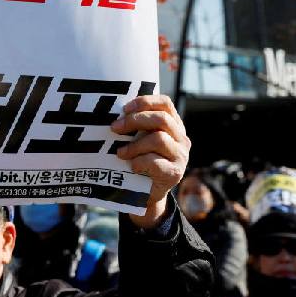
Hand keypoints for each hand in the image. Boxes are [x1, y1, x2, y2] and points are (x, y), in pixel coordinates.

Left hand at [111, 94, 190, 228]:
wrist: (147, 194)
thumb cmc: (140, 163)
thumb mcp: (140, 141)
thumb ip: (136, 128)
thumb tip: (114, 116)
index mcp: (173, 126)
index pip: (165, 103)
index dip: (145, 102)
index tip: (124, 108)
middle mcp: (181, 139)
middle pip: (161, 119)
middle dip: (134, 121)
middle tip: (115, 128)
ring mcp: (180, 156)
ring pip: (159, 139)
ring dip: (134, 145)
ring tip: (120, 153)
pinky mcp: (174, 173)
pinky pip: (155, 162)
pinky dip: (139, 162)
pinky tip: (131, 166)